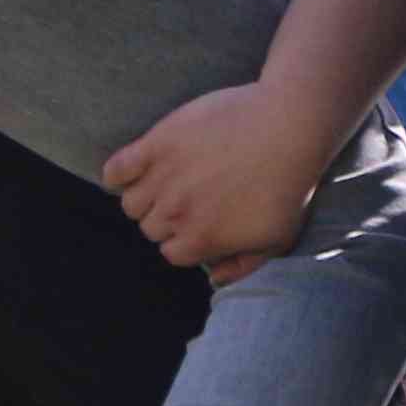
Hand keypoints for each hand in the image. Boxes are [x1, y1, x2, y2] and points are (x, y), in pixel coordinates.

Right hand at [102, 79, 323, 285]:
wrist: (288, 127)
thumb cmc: (288, 183)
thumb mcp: (278, 238)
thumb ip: (243, 266)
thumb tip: (213, 279)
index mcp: (201, 239)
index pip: (172, 253)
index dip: (186, 239)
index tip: (199, 223)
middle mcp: (175, 213)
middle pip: (150, 228)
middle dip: (167, 218)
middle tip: (190, 197)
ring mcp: (164, 177)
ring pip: (131, 203)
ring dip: (144, 197)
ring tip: (165, 183)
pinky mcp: (157, 143)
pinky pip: (117, 169)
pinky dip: (118, 174)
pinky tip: (134, 169)